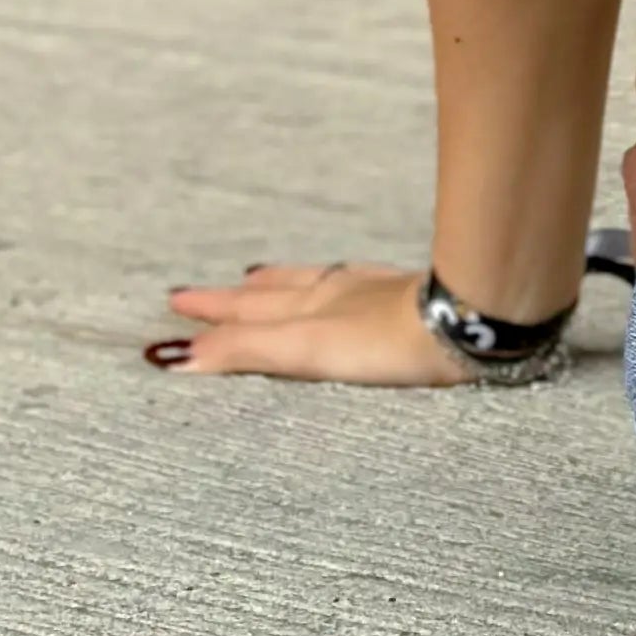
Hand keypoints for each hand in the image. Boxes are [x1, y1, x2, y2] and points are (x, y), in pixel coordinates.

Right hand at [145, 258, 477, 383]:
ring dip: (275, 284)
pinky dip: (325, 282)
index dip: (210, 314)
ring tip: (254, 279)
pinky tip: (340, 283)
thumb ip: (247, 348)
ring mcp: (369, 291)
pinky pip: (348, 283)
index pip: (246, 311)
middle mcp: (333, 292)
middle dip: (229, 297)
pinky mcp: (404, 297)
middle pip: (270, 293)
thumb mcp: (306, 348)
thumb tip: (180, 356)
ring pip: (309, 283)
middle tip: (189, 292)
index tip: (172, 305)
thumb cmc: (385, 340)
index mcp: (308, 305)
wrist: (463, 318)